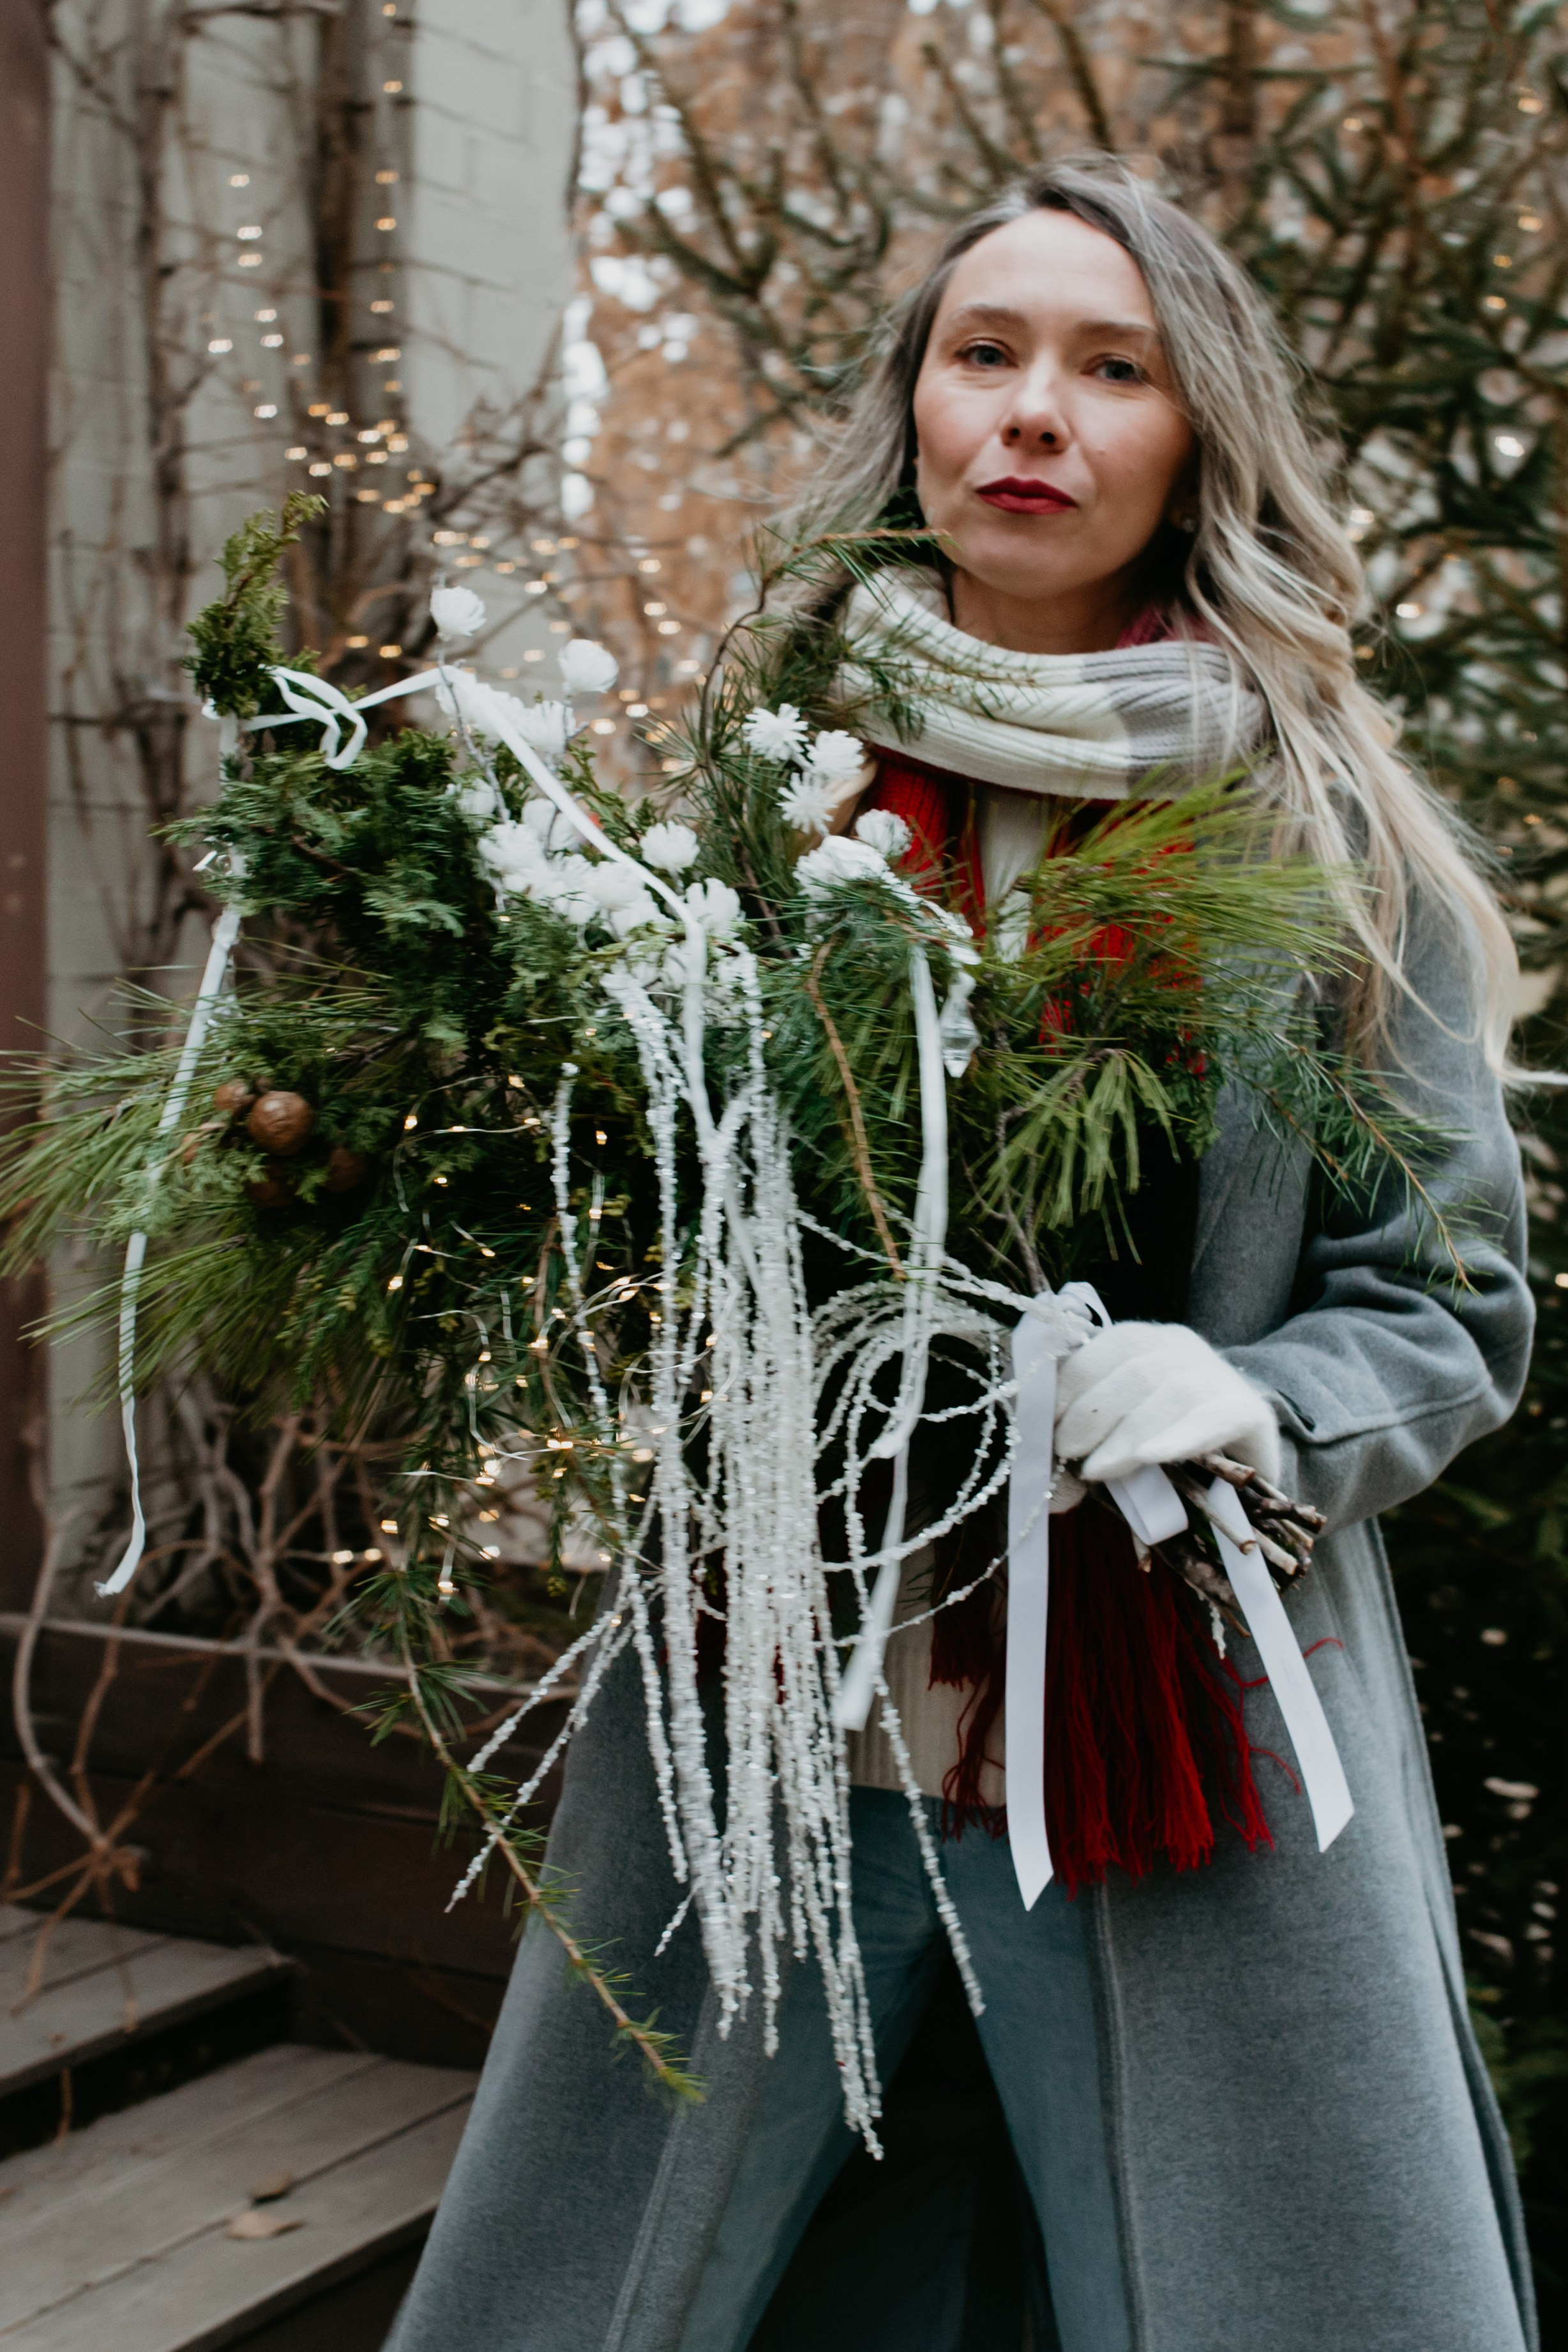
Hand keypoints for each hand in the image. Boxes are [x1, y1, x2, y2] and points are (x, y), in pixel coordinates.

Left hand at [1053, 1320, 1280, 1486]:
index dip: (1070, 1384)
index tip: (1044, 1421)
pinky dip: (1176, 1438)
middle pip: (1134, 1372)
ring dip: (1125, 1435)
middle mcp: (1185, 1348)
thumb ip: (1090, 1422)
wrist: (1248, 1447)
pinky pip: (1210, 1420)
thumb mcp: (1125, 1419)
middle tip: (1066, 1452)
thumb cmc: (1169, 1435)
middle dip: (1091, 1414)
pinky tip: (1149, 1457)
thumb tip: (1044, 1453)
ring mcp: (1220, 1377)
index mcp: (1149, 1340)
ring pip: (1170, 1395)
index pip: (1104, 1349)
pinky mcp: (1249, 1412)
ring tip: (1095, 1469)